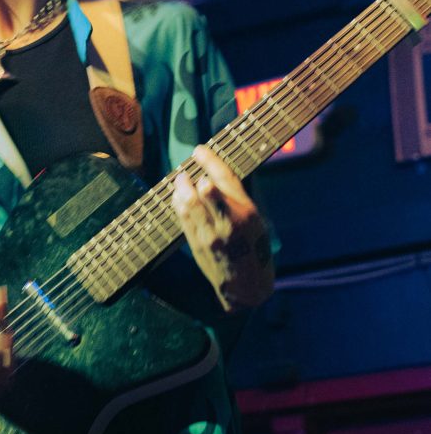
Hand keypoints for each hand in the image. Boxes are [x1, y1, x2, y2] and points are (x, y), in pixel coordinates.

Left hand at [172, 145, 273, 310]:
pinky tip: (178, 197)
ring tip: (180, 182)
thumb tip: (210, 175)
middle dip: (191, 176)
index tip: (199, 150)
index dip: (210, 160)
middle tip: (185, 171)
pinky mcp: (197, 244)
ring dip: (180, 188)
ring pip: (188, 203)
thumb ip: (234, 198)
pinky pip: (182, 217)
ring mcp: (211, 234)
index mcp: (247, 211)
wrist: (246, 283)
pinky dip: (178, 203)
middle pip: (204, 190)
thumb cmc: (253, 246)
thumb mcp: (254, 219)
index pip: (225, 178)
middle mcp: (228, 221)